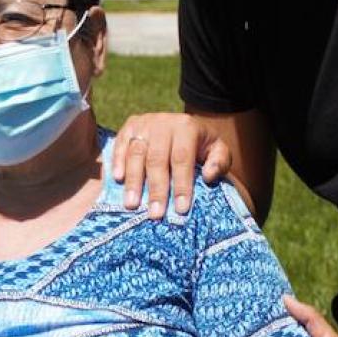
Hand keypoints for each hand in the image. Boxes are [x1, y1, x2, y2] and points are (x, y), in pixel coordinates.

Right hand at [110, 113, 230, 218]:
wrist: (183, 126)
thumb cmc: (201, 145)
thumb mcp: (218, 150)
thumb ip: (220, 162)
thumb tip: (209, 176)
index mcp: (187, 127)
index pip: (182, 159)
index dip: (181, 184)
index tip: (180, 209)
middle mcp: (163, 122)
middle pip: (157, 159)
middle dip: (156, 189)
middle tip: (155, 214)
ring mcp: (144, 123)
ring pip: (136, 153)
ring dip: (134, 181)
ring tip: (132, 204)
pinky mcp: (129, 126)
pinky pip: (120, 144)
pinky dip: (117, 162)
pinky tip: (118, 180)